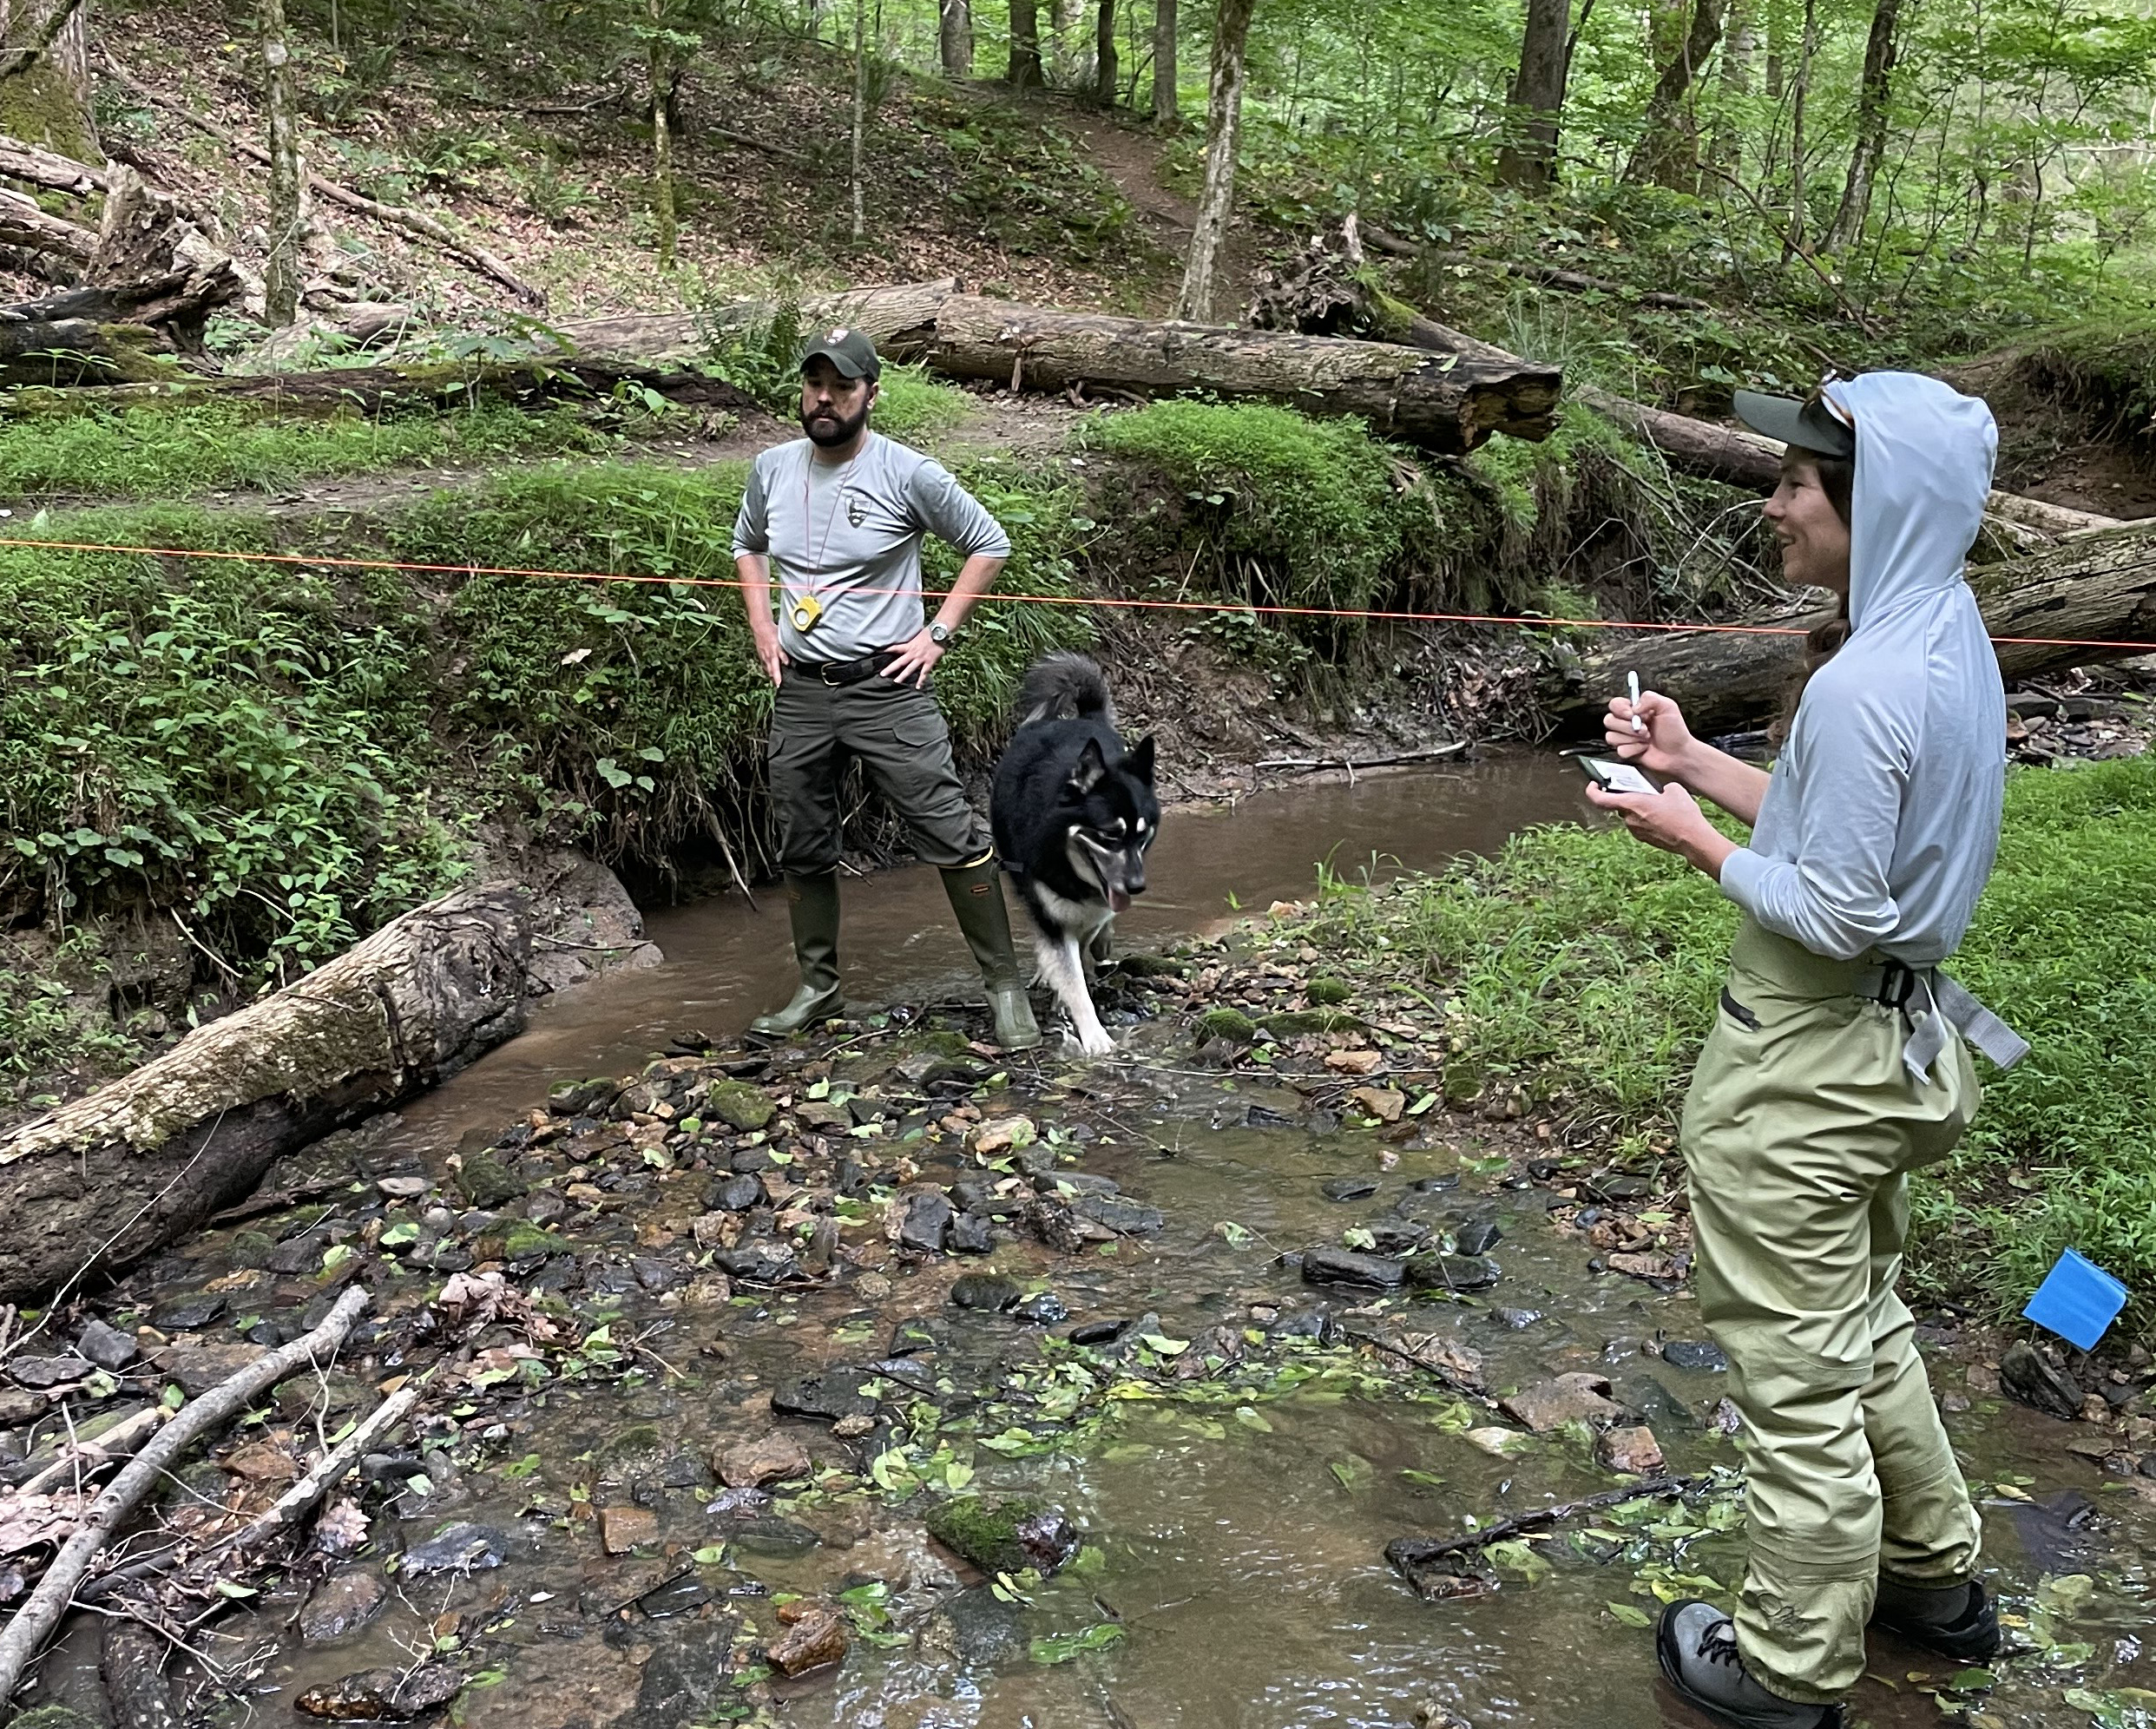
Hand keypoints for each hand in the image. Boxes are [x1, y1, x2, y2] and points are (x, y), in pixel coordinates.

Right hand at [753, 629, 786, 686]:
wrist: (760, 627)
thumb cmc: (773, 631)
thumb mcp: (782, 636)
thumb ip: (788, 645)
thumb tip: (796, 652)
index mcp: (776, 647)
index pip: (782, 655)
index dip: (785, 660)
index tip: (788, 665)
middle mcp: (770, 653)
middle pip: (773, 667)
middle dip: (776, 676)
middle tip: (779, 684)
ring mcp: (765, 656)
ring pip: (769, 669)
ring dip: (772, 676)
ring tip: (776, 684)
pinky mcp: (761, 657)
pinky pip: (765, 667)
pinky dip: (768, 672)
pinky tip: (771, 677)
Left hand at [880, 629, 945, 687]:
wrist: (940, 633)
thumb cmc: (929, 631)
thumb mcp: (917, 634)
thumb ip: (911, 640)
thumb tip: (906, 639)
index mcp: (909, 645)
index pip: (895, 648)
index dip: (886, 650)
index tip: (878, 653)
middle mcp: (913, 653)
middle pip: (900, 662)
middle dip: (890, 668)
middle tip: (882, 674)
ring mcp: (921, 659)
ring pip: (910, 669)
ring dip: (902, 676)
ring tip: (896, 682)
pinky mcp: (929, 663)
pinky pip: (924, 673)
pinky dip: (921, 681)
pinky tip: (918, 687)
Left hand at [1584, 781, 1734, 877]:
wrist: (1693, 839)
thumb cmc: (1683, 815)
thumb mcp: (1673, 789)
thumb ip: (1659, 786)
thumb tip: (1659, 790)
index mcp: (1632, 804)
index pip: (1600, 799)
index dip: (1592, 791)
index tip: (1594, 785)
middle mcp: (1630, 819)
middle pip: (1619, 805)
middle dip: (1628, 797)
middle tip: (1641, 791)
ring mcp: (1636, 831)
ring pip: (1631, 815)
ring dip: (1639, 809)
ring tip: (1657, 804)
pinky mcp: (1644, 839)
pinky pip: (1640, 825)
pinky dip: (1646, 819)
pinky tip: (1662, 816)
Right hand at [1603, 688, 1695, 778]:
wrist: (1679, 753)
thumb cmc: (1675, 731)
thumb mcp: (1668, 707)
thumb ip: (1649, 698)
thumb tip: (1633, 707)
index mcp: (1635, 709)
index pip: (1615, 704)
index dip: (1620, 709)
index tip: (1632, 714)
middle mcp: (1628, 722)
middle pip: (1609, 720)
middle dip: (1627, 726)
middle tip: (1645, 729)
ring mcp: (1626, 738)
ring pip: (1611, 736)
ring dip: (1631, 738)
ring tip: (1646, 738)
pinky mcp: (1627, 751)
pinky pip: (1620, 750)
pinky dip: (1634, 749)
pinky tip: (1644, 748)